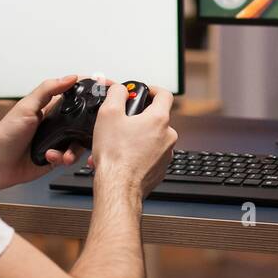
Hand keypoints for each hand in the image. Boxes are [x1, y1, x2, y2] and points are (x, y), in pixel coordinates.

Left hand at [0, 75, 85, 197]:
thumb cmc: (5, 134)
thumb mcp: (26, 107)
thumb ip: (48, 90)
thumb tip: (70, 77)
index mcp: (50, 108)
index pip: (75, 96)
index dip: (91, 91)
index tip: (107, 88)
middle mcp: (56, 124)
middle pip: (83, 120)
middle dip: (89, 126)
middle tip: (94, 129)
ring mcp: (56, 141)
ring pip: (79, 141)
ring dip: (74, 148)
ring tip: (64, 152)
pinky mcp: (56, 158)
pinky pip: (70, 157)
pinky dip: (64, 158)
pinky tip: (51, 158)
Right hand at [89, 83, 176, 197]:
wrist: (119, 187)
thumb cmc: (115, 156)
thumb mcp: (108, 114)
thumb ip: (116, 94)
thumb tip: (120, 89)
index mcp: (159, 119)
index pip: (164, 94)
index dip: (152, 89)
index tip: (142, 92)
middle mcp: (168, 136)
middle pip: (156, 117)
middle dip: (139, 117)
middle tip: (122, 120)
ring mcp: (166, 154)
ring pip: (152, 137)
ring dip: (136, 137)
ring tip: (116, 143)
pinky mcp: (160, 169)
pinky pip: (150, 154)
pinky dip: (137, 153)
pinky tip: (121, 157)